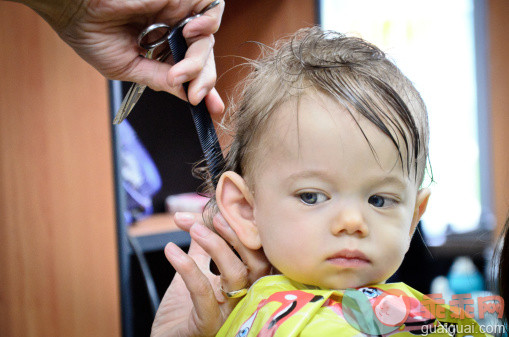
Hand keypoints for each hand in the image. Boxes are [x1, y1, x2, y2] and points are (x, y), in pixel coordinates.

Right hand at [15, 0, 224, 113]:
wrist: (77, 9)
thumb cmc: (93, 36)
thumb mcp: (128, 68)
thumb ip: (159, 78)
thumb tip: (186, 93)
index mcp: (161, 51)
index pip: (192, 71)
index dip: (204, 88)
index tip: (212, 108)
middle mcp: (173, 34)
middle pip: (204, 58)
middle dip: (204, 80)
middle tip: (195, 96)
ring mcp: (178, 16)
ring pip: (207, 41)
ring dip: (197, 62)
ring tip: (177, 73)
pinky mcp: (181, 0)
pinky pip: (211, 10)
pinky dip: (208, 24)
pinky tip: (190, 33)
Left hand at [151, 212, 270, 336]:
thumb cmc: (181, 313)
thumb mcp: (193, 272)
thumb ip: (201, 249)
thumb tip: (201, 220)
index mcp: (244, 283)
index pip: (254, 249)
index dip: (242, 226)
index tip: (222, 204)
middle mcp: (243, 298)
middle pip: (258, 262)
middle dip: (238, 234)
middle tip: (214, 216)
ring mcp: (228, 313)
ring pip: (237, 276)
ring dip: (217, 247)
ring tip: (193, 229)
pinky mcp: (207, 325)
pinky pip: (204, 294)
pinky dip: (188, 269)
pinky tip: (171, 250)